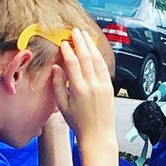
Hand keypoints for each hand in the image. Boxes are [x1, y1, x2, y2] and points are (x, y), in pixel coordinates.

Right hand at [55, 28, 118, 162]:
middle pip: (86, 57)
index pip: (73, 63)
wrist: (98, 135)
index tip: (63, 42)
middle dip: (80, 42)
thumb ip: (58, 85)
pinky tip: (94, 50)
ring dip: (90, 46)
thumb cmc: (79, 123)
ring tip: (85, 35)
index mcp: (78, 89)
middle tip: (75, 31)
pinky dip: (99, 56)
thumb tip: (56, 68)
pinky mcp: (110, 87)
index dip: (68, 50)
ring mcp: (103, 85)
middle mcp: (92, 85)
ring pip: (97, 60)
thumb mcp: (62, 106)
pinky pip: (104, 67)